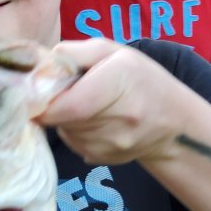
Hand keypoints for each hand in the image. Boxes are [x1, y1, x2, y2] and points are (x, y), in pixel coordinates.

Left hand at [38, 39, 179, 164]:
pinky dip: (73, 131)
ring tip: (85, 104)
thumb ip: (74, 53)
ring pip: (65, 131)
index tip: (38, 93)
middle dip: (55, 105)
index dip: (46, 102)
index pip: (69, 105)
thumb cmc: (140, 79)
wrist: (172, 123)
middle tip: (66, 92)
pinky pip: (73, 143)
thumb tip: (40, 67)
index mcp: (121, 80)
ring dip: (64, 118)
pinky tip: (93, 121)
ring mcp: (114, 144)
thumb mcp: (113, 52)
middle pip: (63, 118)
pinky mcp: (105, 159)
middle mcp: (121, 118)